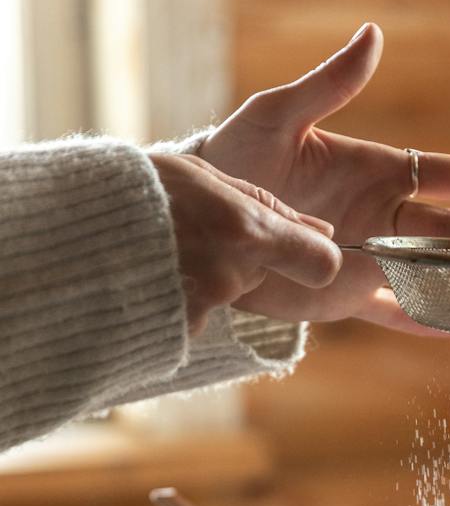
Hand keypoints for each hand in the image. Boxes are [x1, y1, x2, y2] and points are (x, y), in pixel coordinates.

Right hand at [150, 153, 341, 334]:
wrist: (69, 233)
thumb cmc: (135, 190)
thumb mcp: (202, 176)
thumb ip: (267, 206)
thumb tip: (324, 232)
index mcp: (245, 228)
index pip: (322, 264)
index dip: (317, 261)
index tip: (307, 254)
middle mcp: (231, 272)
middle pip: (262, 273)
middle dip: (239, 256)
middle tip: (194, 231)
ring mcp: (204, 305)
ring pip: (226, 290)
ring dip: (203, 273)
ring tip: (165, 247)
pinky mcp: (179, 329)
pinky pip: (195, 311)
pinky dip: (180, 296)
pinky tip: (152, 274)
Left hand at [198, 23, 449, 334]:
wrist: (199, 216)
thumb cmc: (234, 158)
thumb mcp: (277, 115)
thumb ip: (329, 85)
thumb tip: (372, 37)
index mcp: (379, 171)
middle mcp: (385, 217)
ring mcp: (370, 259)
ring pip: (442, 275)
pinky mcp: (346, 296)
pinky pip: (399, 314)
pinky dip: (433, 323)